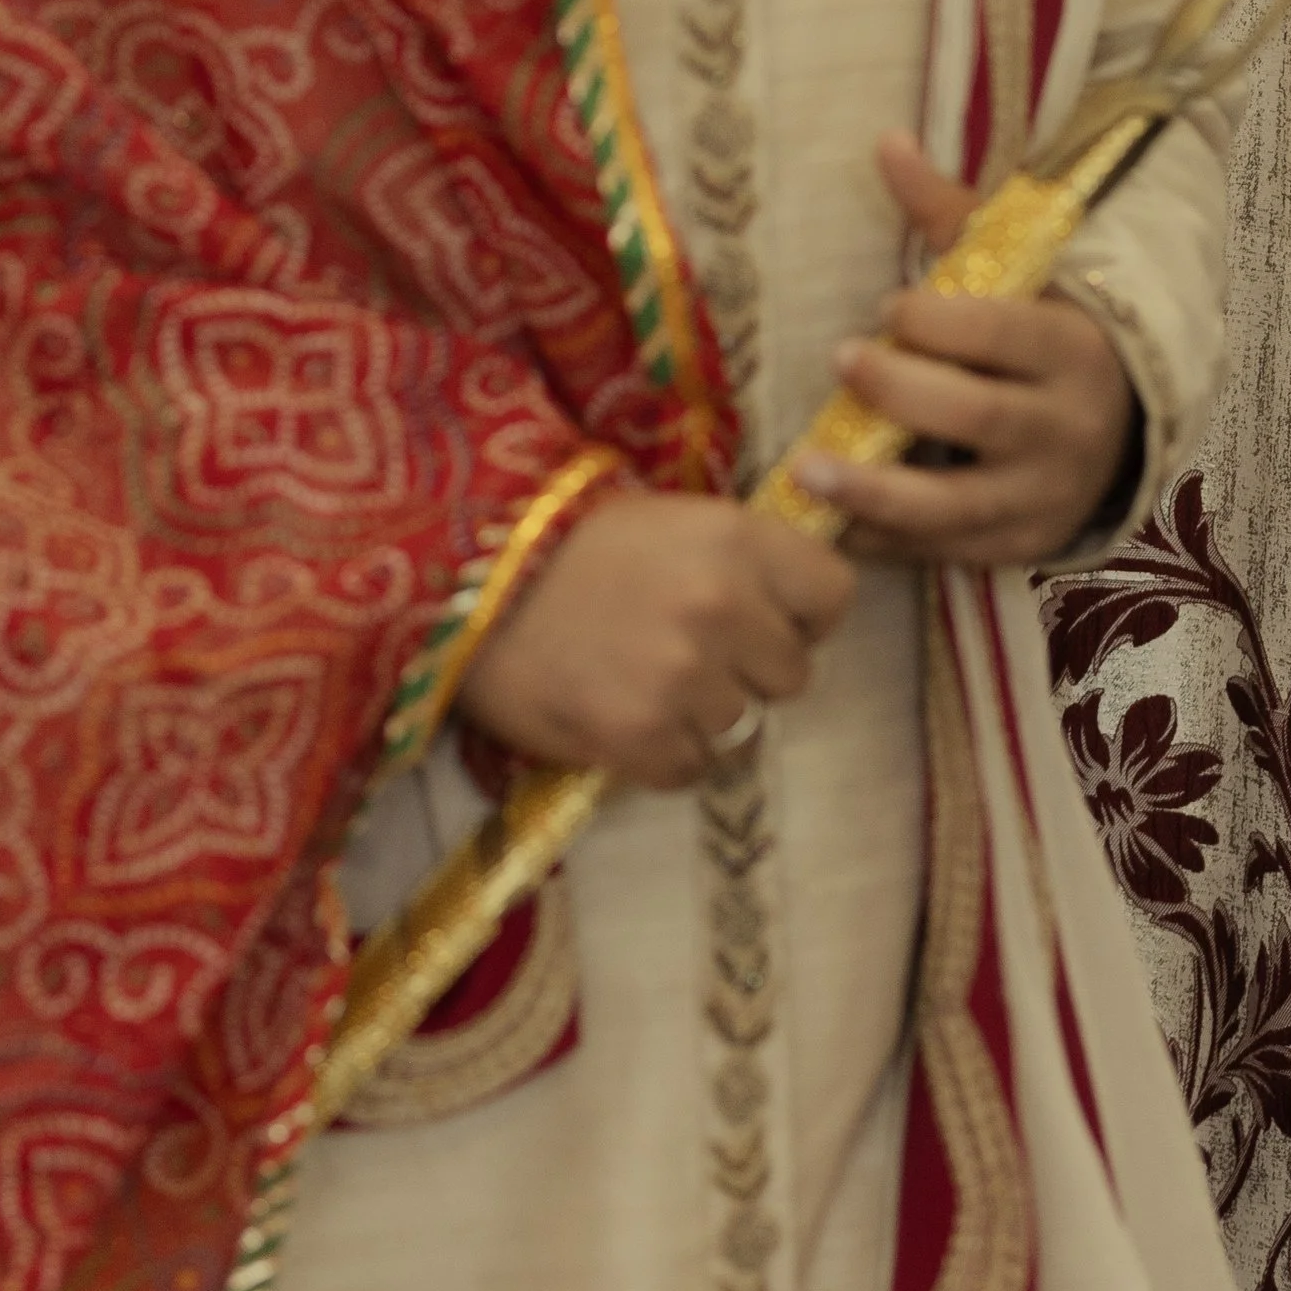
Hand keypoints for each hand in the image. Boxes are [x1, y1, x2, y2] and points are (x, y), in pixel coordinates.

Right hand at [457, 491, 854, 791]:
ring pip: (744, 728)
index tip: (761, 616)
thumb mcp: (665, 521)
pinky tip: (618, 715)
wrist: (458, 582)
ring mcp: (685, 677)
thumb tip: (788, 613)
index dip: (800, 613)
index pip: (833, 595)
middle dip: (748, 670)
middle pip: (793, 673)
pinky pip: (692, 770)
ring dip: (701, 717)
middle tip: (684, 652)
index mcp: (734, 538)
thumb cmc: (560, 542)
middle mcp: (723, 606)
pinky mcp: (643, 737)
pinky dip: (661, 755)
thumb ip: (734, 562)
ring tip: (639, 682)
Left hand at [794, 134, 1135, 566]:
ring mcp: (1044, 497)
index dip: (941, 322)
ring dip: (875, 490)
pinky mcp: (1018, 547)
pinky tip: (829, 523)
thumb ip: (948, 214)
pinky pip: (944, 552)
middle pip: (978, 414)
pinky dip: (885, 540)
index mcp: (1072, 349)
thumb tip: (887, 141)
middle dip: (901, 390)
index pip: (1004, 334)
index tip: (888, 306)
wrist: (1115, 428)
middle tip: (840, 359)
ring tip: (805, 468)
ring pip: (957, 503)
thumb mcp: (1013, 274)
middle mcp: (1067, 428)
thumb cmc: (1039, 335)